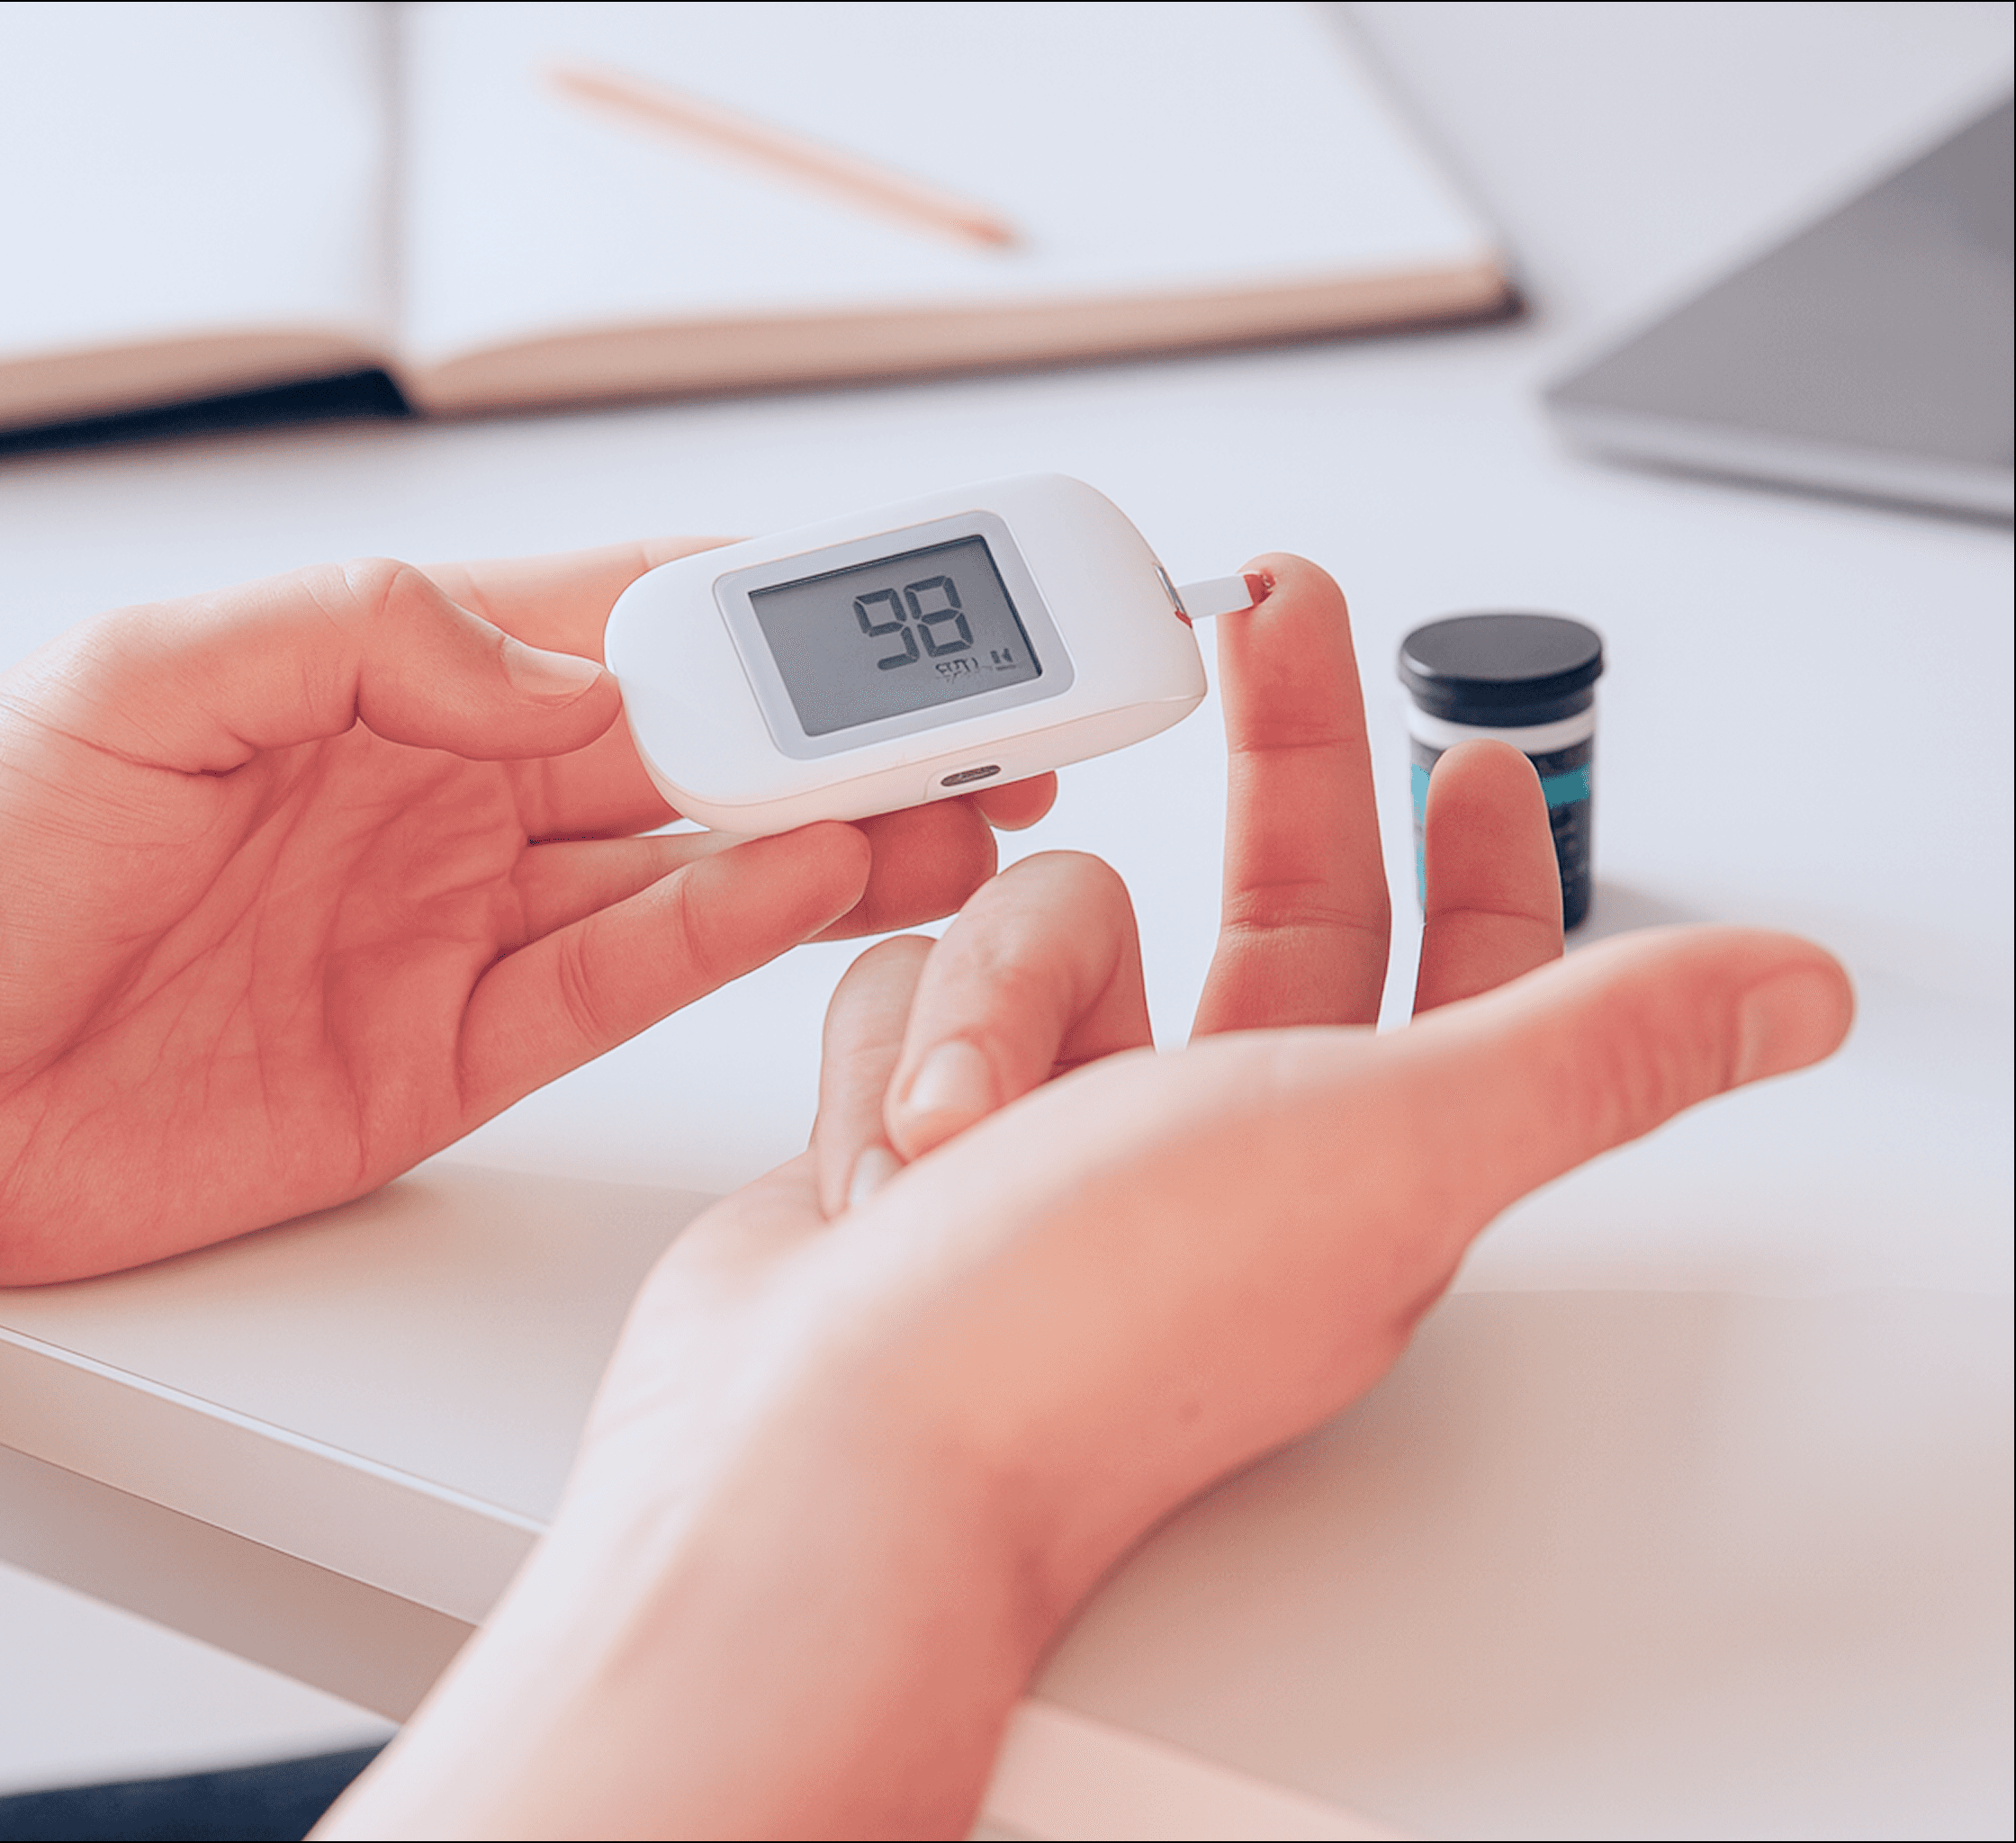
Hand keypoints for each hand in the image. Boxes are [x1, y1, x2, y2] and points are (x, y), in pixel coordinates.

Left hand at [0, 542, 1052, 1285]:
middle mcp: (434, 794)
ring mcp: (448, 927)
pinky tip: (825, 889)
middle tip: (999, 704)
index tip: (900, 594)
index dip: (765, 603)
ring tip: (972, 804)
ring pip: (687, 865)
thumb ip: (354, 635)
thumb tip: (555, 670)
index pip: (613, 615)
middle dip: (843, 721)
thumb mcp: (134, 683)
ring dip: (831, 831)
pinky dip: (727, 941)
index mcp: (371, 675)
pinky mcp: (441, 1058)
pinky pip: (615, 984)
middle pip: (685, 740)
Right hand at [324, 558, 1852, 1838]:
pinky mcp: (914, 1140)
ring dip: (996, 1000)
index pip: (1458, 987)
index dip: (1483, 864)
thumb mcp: (1384, 1143)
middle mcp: (1213, 1151)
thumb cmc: (1080, 1332)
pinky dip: (890, 1048)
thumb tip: (1794, 994)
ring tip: (956, 1128)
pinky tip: (878, 1150)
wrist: (820, 1449)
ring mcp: (1057, 1147)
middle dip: (1271, 760)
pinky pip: (917, 986)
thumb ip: (1588, 1046)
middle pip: (1264, 906)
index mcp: (1357, 1167)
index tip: (1466, 748)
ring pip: (1051, 934)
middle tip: (1260, 614)